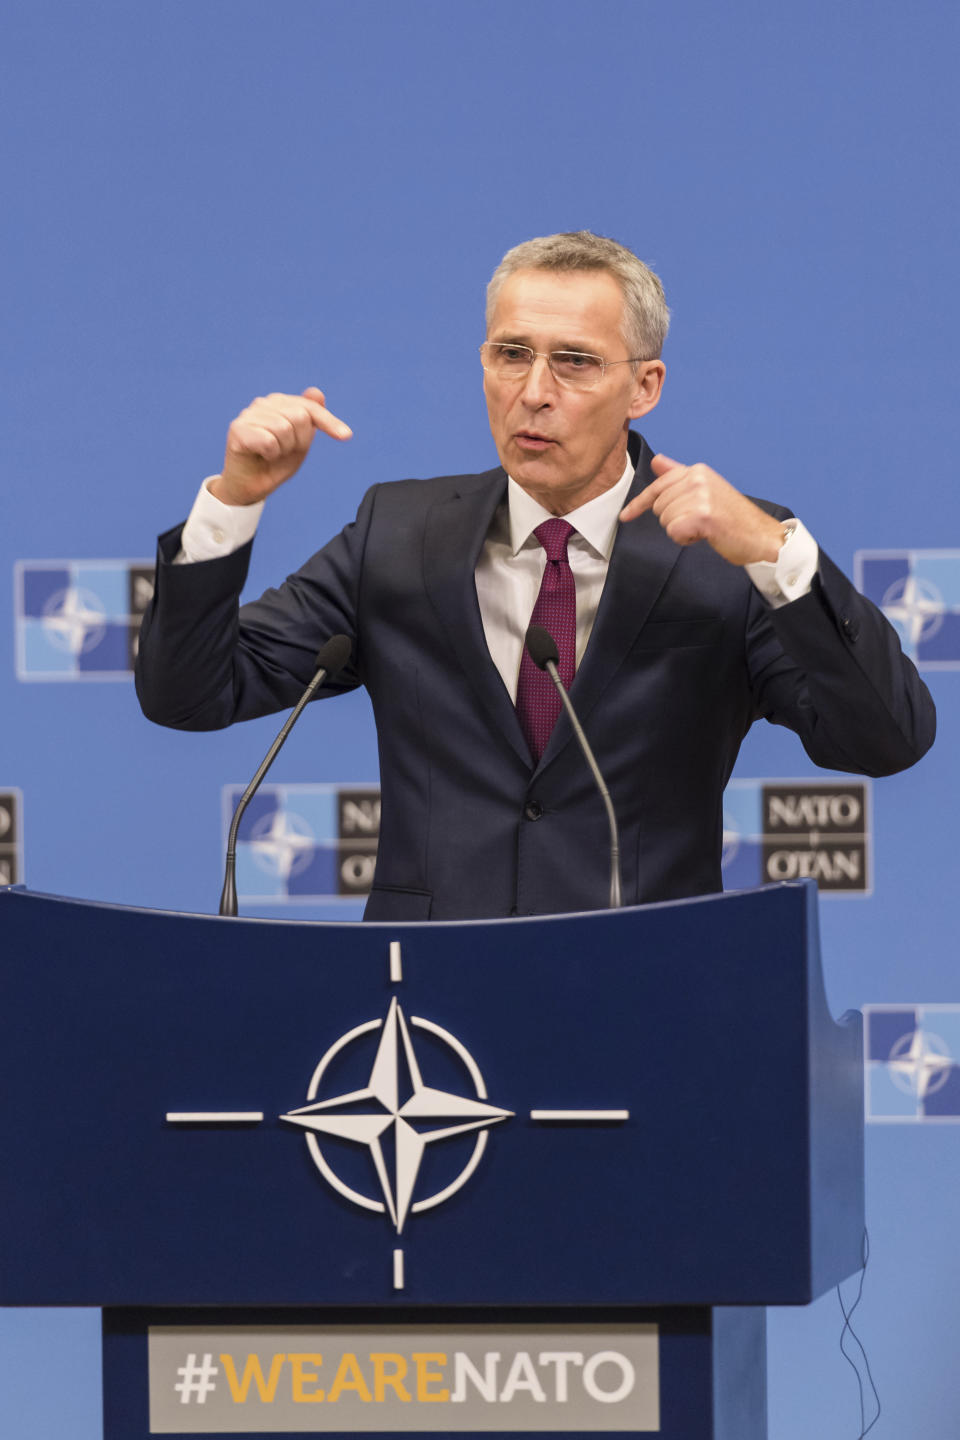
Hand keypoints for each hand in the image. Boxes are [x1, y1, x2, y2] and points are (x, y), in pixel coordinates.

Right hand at [209, 387, 352, 505]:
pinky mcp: (238, 429)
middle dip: (298, 442)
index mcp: (280, 403)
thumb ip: (310, 419)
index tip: (346, 436)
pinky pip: (269, 441)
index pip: (310, 407)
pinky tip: (261, 456)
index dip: (329, 422)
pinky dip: (270, 454)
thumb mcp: (300, 443)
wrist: (250, 486)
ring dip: (283, 450)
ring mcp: (249, 414)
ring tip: (271, 454)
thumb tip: (317, 391)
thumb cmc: (274, 463)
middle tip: (283, 452)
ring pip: (284, 428)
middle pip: (299, 417)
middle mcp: (264, 403)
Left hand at [619, 453, 783, 565]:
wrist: (761, 536)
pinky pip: (674, 532)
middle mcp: (698, 478)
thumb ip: (679, 476)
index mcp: (697, 470)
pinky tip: (704, 536)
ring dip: (681, 531)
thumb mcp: (706, 490)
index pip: (657, 487)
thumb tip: (657, 461)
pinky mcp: (702, 515)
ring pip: (665, 521)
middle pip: (658, 507)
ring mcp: (700, 496)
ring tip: (704, 528)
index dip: (638, 504)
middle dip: (673, 520)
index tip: (624, 516)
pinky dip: (685, 540)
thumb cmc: (733, 518)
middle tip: (698, 522)